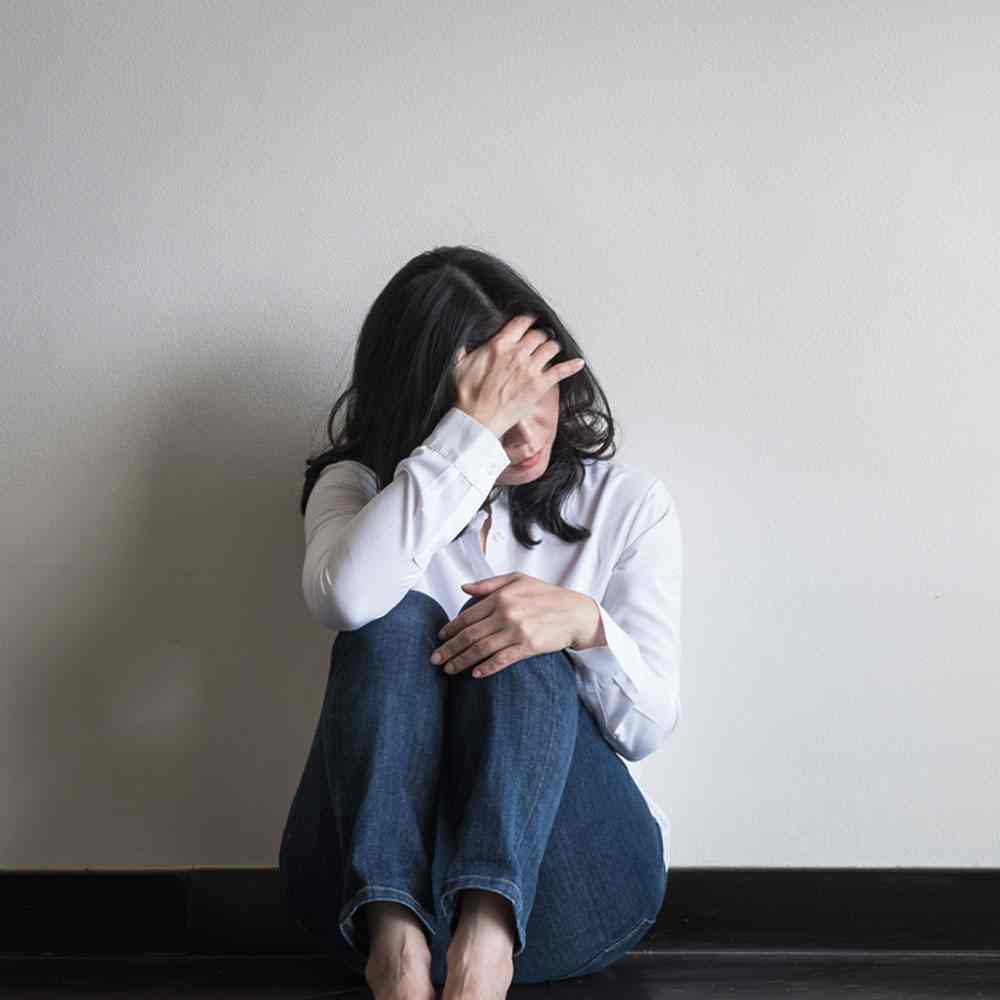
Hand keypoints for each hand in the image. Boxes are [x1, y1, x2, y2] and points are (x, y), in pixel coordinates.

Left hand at [430, 572, 593, 677]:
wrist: (576, 613)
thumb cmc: (547, 595)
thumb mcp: (519, 579)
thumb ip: (489, 583)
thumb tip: (464, 588)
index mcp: (501, 596)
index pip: (468, 616)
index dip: (450, 629)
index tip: (440, 637)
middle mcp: (506, 613)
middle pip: (469, 635)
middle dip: (449, 648)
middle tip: (435, 659)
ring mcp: (517, 631)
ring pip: (481, 649)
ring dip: (461, 661)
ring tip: (448, 669)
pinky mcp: (528, 646)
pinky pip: (501, 660)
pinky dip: (486, 668)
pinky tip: (475, 674)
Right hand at [452, 313, 585, 438]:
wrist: (476, 420)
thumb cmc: (466, 396)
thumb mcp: (458, 366)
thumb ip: (465, 350)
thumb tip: (465, 343)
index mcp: (499, 345)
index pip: (521, 322)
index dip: (528, 319)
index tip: (531, 320)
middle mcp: (518, 353)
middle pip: (538, 334)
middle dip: (540, 335)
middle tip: (541, 338)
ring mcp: (530, 369)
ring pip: (551, 348)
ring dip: (552, 347)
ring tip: (551, 349)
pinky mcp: (539, 386)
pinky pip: (561, 371)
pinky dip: (571, 366)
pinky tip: (578, 362)